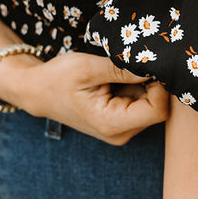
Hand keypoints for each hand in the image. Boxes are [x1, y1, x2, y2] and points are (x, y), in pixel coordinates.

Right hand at [0, 50, 168, 144]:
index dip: (159, 86)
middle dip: (151, 84)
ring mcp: (121, 130)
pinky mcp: (121, 123)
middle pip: (157, 108)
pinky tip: (116, 79)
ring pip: (150, 105)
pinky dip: (135, 89)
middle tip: (130, 64)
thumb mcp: (88, 68)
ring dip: (141, 85)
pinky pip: (140, 104)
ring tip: (116, 73)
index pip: (158, 110)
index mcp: (112, 124)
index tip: (146, 65)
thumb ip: (122, 69)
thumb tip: (154, 66)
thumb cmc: (58, 78)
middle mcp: (120, 134)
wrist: (38, 91)